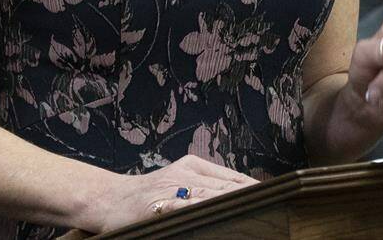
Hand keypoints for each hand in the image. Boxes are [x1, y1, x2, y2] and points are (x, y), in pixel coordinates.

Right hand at [86, 155, 256, 231]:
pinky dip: (198, 212)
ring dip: (229, 205)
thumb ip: (207, 187)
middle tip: (270, 210)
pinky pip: (182, 208)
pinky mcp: (157, 205)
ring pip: (208, 196)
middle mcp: (184, 174)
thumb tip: (240, 196)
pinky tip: (213, 217)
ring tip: (251, 214)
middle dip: (247, 199)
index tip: (274, 198)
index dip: (253, 189)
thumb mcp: (179, 180)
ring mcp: (171, 189)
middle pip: (225, 188)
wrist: (109, 199)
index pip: (232, 178)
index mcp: (193, 166)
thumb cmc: (148, 194)